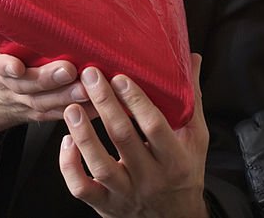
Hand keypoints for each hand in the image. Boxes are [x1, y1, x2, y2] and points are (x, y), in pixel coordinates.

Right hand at [0, 40, 91, 143]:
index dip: (3, 66)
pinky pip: (55, 115)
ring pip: (42, 103)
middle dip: (47, 79)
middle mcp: (5, 84)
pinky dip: (76, 112)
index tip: (15, 66)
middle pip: (24, 85)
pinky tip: (96, 106)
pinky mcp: (37, 113)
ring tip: (88, 90)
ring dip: (66, 97)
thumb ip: (9, 19)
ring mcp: (21, 101)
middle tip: (69, 70)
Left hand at [60, 54, 209, 217]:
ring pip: (100, 165)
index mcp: (175, 160)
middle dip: (105, 104)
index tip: (121, 77)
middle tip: (91, 77)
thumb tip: (191, 59)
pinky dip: (69, 165)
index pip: (155, 127)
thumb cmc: (184, 172)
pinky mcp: (105, 205)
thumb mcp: (196, 138)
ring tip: (72, 107)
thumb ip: (191, 100)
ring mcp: (125, 193)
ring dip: (83, 133)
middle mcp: (150, 178)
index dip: (137, 101)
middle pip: (123, 138)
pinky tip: (66, 141)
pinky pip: (82, 188)